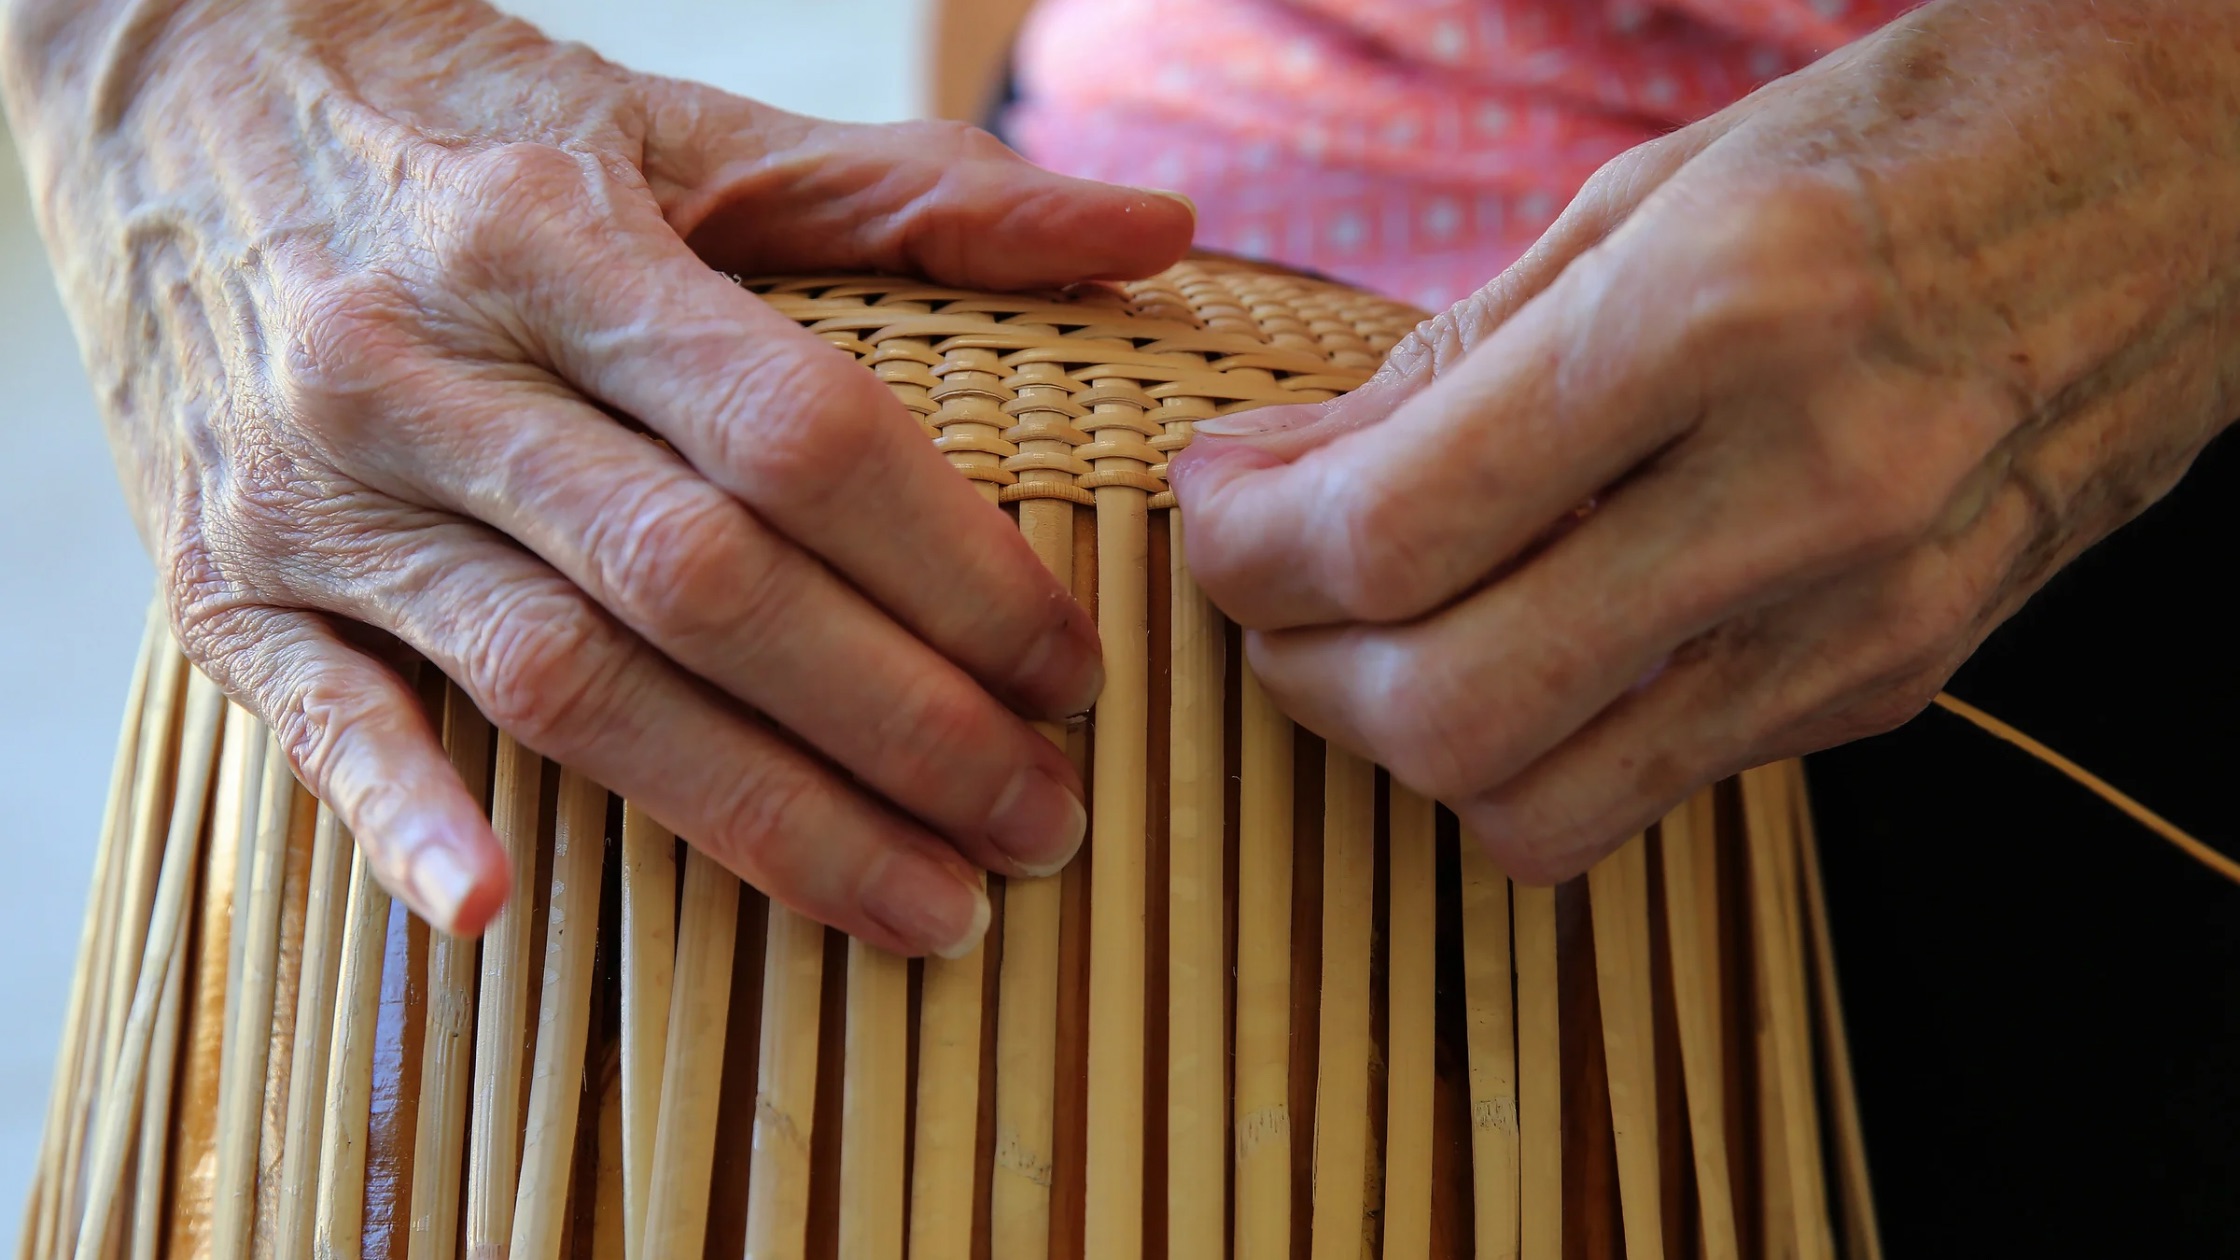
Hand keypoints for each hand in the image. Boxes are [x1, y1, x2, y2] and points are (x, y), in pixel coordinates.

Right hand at [0, 0, 1192, 946]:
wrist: (165, 82)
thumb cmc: (465, 118)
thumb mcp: (682, 126)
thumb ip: (914, 193)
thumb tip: (1149, 231)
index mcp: (552, 234)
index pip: (796, 432)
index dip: (955, 569)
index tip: (1073, 670)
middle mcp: (418, 363)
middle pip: (701, 585)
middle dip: (899, 727)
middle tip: (1042, 822)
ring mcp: (309, 483)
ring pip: (559, 681)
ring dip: (755, 817)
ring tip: (924, 908)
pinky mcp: (221, 574)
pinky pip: (313, 716)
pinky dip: (401, 814)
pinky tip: (498, 914)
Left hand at [1170, 0, 2239, 881]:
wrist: (2178, 188)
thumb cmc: (1890, 152)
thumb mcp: (1645, 199)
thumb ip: (1442, 369)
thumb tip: (1274, 480)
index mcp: (1714, 321)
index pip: (1395, 533)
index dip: (1249, 551)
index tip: (1218, 513)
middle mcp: (1803, 497)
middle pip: (1450, 715)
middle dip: (1301, 674)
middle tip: (1275, 592)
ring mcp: (1863, 619)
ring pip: (1542, 807)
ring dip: (1407, 742)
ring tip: (1382, 636)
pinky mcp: (1893, 685)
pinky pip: (1651, 786)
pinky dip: (1541, 742)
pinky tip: (1528, 636)